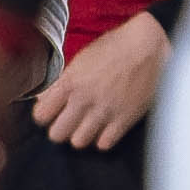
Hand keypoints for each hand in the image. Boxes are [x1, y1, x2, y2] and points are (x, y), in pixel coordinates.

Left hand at [30, 6, 165, 150]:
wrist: (149, 45)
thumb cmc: (114, 48)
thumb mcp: (82, 60)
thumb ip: (62, 82)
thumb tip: (45, 99)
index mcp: (70, 82)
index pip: (40, 115)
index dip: (44, 115)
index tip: (52, 113)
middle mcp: (84, 99)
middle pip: (57, 134)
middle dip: (61, 129)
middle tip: (69, 122)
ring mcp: (105, 110)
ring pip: (78, 142)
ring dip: (82, 135)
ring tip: (88, 126)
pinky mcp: (125, 118)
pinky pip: (104, 144)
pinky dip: (103, 138)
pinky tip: (106, 128)